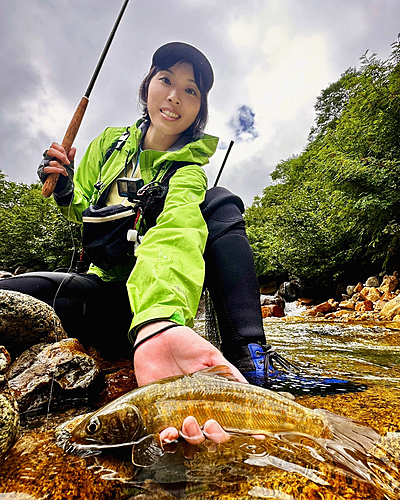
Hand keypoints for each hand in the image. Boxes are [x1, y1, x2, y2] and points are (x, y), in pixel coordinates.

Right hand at [43, 142, 75, 176]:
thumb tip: (73, 148)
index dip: (60, 148)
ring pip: (51, 161)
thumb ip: (71, 157)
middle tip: (67, 162)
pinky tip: (61, 172)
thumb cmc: (65, 175)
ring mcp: (44, 165)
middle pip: (50, 150)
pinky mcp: (42, 172)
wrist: (63, 187)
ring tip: (65, 171)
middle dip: (61, 156)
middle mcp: (48, 158)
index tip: (66, 154)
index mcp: (54, 155)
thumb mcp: (70, 166)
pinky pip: (47, 169)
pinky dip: (56, 170)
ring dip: (60, 166)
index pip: (53, 145)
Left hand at [133, 322, 247, 445]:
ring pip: (190, 439)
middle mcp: (197, 408)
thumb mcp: (210, 355)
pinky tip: (169, 431)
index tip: (256, 434)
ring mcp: (178, 413)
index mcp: (212, 397)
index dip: (244, 429)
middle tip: (212, 423)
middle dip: (216, 436)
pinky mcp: (159, 413)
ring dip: (193, 436)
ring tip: (189, 421)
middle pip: (212, 436)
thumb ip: (228, 371)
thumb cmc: (183, 344)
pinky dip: (167, 439)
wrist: (157, 337)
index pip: (230, 419)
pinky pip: (164, 436)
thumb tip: (247, 387)